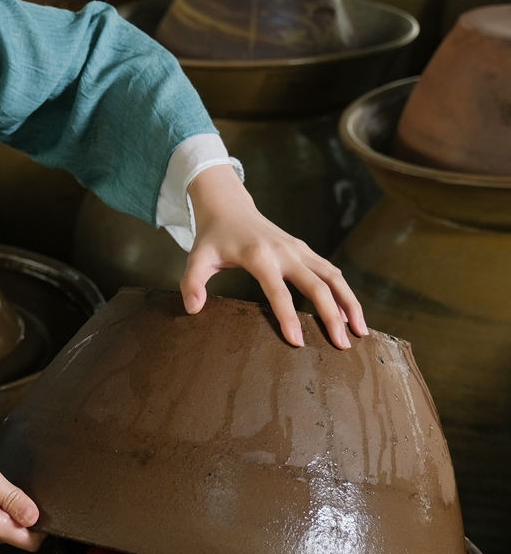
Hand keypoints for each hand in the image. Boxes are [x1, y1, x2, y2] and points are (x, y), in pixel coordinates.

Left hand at [184, 164, 367, 348]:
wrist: (229, 207)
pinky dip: (344, 292)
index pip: (278, 292)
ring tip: (360, 331)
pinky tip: (350, 314)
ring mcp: (299, 249)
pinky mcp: (305, 250)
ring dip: (349, 303)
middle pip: (317, 285)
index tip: (298, 343)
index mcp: (259, 256)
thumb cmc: (213, 237)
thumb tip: (193, 309)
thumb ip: (192, 283)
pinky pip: (331, 271)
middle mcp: (285, 251)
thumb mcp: (197, 258)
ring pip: (333, 276)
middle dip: (331, 315)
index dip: (287, 318)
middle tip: (342, 346)